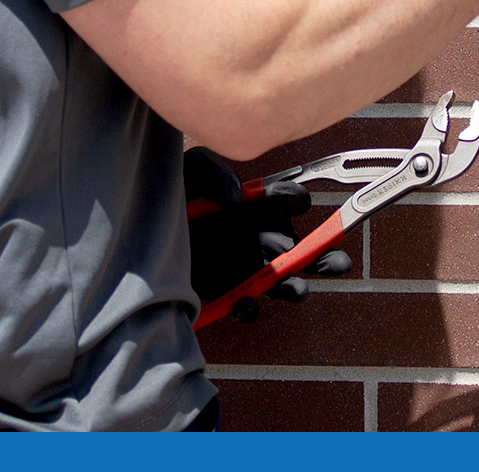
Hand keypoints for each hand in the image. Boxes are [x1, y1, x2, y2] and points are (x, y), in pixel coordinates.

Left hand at [183, 146, 351, 321]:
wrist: (141, 232)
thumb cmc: (175, 195)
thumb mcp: (191, 172)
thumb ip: (214, 172)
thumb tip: (235, 196)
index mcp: (260, 205)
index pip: (287, 199)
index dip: (295, 199)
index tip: (298, 201)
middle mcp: (260, 236)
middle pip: (301, 247)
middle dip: (320, 254)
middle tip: (336, 260)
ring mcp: (245, 266)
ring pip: (282, 280)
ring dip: (294, 286)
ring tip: (299, 290)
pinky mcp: (224, 291)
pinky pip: (244, 304)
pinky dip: (248, 307)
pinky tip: (247, 304)